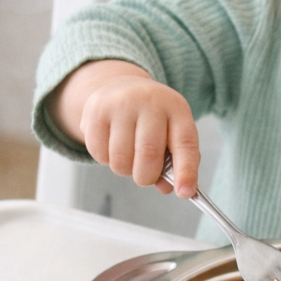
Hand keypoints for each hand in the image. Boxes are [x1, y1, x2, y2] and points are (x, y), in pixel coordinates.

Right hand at [46, 60, 199, 196]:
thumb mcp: (172, 132)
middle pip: (148, 154)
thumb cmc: (153, 119)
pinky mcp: (95, 112)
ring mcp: (120, 104)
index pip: (185, 143)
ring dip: (125, 170)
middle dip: (147, 177)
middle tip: (145, 176)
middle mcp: (149, 101)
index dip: (186, 171)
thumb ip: (175, 162)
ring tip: (128, 156)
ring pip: (121, 160)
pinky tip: (112, 146)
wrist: (122, 87)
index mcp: (176, 108)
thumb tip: (167, 188)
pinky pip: (99, 155)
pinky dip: (106, 160)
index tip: (184, 192)